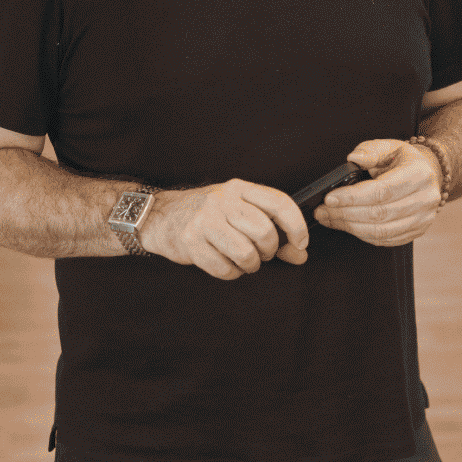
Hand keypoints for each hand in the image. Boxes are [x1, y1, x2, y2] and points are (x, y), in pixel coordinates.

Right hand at [140, 180, 309, 278]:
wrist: (161, 216)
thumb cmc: (208, 216)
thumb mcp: (240, 214)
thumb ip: (273, 232)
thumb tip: (300, 255)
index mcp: (239, 188)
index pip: (279, 202)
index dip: (297, 226)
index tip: (300, 243)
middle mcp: (222, 200)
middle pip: (265, 232)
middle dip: (269, 251)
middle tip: (261, 253)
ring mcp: (204, 220)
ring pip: (246, 253)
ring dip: (251, 265)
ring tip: (243, 260)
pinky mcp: (190, 242)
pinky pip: (225, 269)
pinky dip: (231, 273)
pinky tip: (225, 264)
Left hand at [315, 137, 445, 247]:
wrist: (430, 174)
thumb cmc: (405, 161)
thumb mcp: (389, 146)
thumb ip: (370, 151)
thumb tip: (354, 159)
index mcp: (418, 175)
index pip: (382, 191)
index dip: (353, 197)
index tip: (330, 199)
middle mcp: (425, 200)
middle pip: (379, 214)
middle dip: (345, 214)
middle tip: (323, 211)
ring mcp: (422, 219)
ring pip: (381, 231)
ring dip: (350, 227)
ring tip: (330, 218)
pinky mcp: (416, 232)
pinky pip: (385, 240)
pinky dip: (363, 235)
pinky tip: (348, 225)